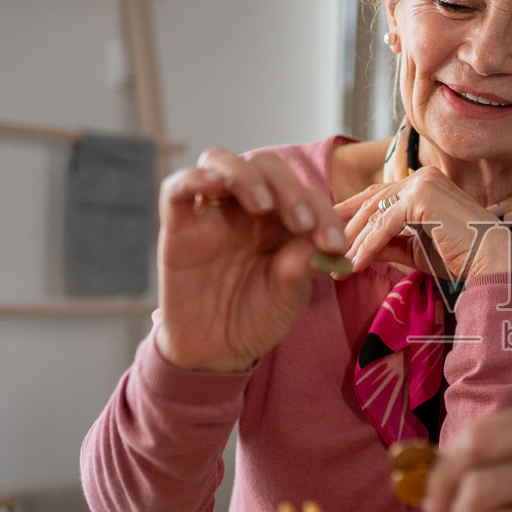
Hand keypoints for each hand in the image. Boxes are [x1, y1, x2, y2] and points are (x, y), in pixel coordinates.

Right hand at [155, 148, 345, 371]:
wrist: (217, 350)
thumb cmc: (257, 316)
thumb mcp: (289, 296)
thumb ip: (301, 268)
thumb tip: (321, 248)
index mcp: (283, 218)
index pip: (305, 193)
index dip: (324, 212)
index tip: (334, 245)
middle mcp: (247, 207)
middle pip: (265, 166)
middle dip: (289, 188)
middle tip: (302, 224)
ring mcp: (211, 212)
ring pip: (221, 161)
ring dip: (246, 175)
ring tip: (263, 205)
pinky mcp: (179, 225)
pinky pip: (177, 187)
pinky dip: (195, 178)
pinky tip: (216, 187)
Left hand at [335, 166, 511, 283]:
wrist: (492, 264)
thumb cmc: (461, 258)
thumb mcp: (415, 249)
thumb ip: (389, 242)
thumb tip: (357, 247)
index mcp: (423, 183)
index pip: (378, 195)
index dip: (350, 215)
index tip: (328, 235)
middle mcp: (421, 177)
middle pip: (370, 201)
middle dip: (343, 228)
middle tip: (321, 250)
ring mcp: (422, 184)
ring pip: (373, 212)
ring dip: (351, 241)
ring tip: (334, 266)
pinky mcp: (421, 199)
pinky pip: (383, 224)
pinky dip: (366, 246)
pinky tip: (353, 266)